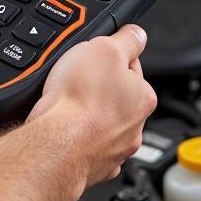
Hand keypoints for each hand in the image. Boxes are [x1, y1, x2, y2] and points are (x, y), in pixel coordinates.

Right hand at [28, 25, 156, 190]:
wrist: (57, 142)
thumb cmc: (79, 99)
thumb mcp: (105, 49)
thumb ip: (127, 39)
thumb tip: (138, 34)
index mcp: (143, 97)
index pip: (131, 67)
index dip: (109, 58)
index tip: (93, 58)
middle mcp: (134, 127)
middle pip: (116, 97)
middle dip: (98, 89)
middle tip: (76, 81)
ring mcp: (114, 150)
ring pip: (101, 125)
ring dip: (88, 116)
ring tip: (67, 106)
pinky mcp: (92, 167)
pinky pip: (86, 148)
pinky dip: (77, 140)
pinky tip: (65, 130)